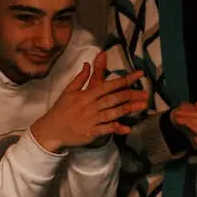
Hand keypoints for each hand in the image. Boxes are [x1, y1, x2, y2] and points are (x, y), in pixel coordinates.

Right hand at [29, 53, 148, 152]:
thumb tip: (87, 64)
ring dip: (128, 109)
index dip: (124, 80)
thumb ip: (81, 78)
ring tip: (142, 106)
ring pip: (113, 113)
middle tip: (145, 93)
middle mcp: (91, 106)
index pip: (108, 85)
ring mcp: (91, 120)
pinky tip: (127, 127)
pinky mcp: (91, 132)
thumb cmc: (61, 110)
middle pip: (113, 98)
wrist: (51, 129)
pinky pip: (106, 129)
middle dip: (130, 94)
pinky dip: (117, 128)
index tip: (137, 75)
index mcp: (86, 95)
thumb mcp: (68, 91)